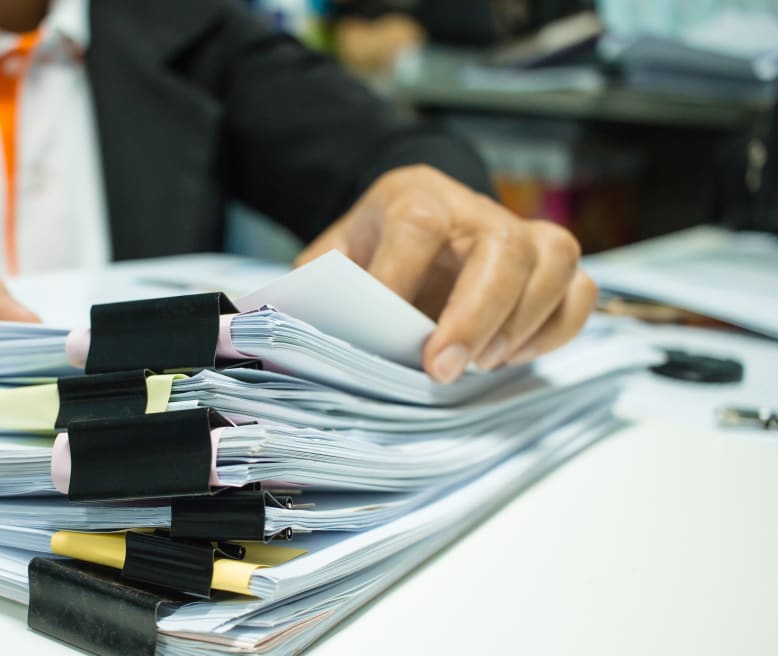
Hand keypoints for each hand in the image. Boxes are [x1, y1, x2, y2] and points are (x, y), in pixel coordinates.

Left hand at [297, 165, 596, 382]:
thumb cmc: (371, 249)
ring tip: (482, 364)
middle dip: (475, 315)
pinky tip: (511, 357)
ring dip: (522, 321)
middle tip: (442, 370)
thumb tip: (310, 334)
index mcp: (415, 196)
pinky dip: (555, 330)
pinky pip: (580, 290)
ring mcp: (520, 231)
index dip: (402, 279)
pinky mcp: (549, 264)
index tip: (385, 334)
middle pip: (502, 246)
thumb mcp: (332, 259)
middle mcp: (475, 208)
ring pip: (555, 259)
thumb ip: (322, 290)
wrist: (411, 222)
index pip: (419, 226)